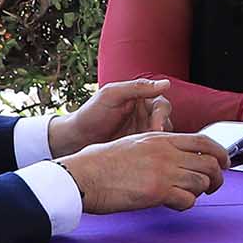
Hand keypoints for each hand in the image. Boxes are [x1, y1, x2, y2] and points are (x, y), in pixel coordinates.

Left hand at [49, 76, 174, 158]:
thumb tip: (165, 83)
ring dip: (161, 145)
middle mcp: (145, 114)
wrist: (76, 138)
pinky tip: (148, 159)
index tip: (157, 127)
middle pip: (166, 122)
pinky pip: (154, 150)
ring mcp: (143, 131)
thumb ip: (137, 87)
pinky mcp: (140, 147)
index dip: (162, 116)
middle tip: (155, 143)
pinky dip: (154, 154)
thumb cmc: (91, 113)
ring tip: (152, 153)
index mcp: (141, 98)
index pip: (162, 105)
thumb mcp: (111, 95)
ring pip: (163, 138)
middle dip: (163, 133)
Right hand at [62, 129, 229, 214]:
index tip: (224, 163)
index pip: (203, 141)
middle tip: (211, 187)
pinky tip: (174, 204)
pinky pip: (188, 200)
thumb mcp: (134, 143)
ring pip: (202, 182)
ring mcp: (164, 171)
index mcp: (161, 138)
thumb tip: (173, 156)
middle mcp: (167, 152)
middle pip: (210, 163)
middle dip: (217, 177)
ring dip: (199, 192)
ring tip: (186, 196)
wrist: (84, 175)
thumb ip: (157, 147)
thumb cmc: (100, 162)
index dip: (221, 153)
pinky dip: (186, 204)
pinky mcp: (158, 191)